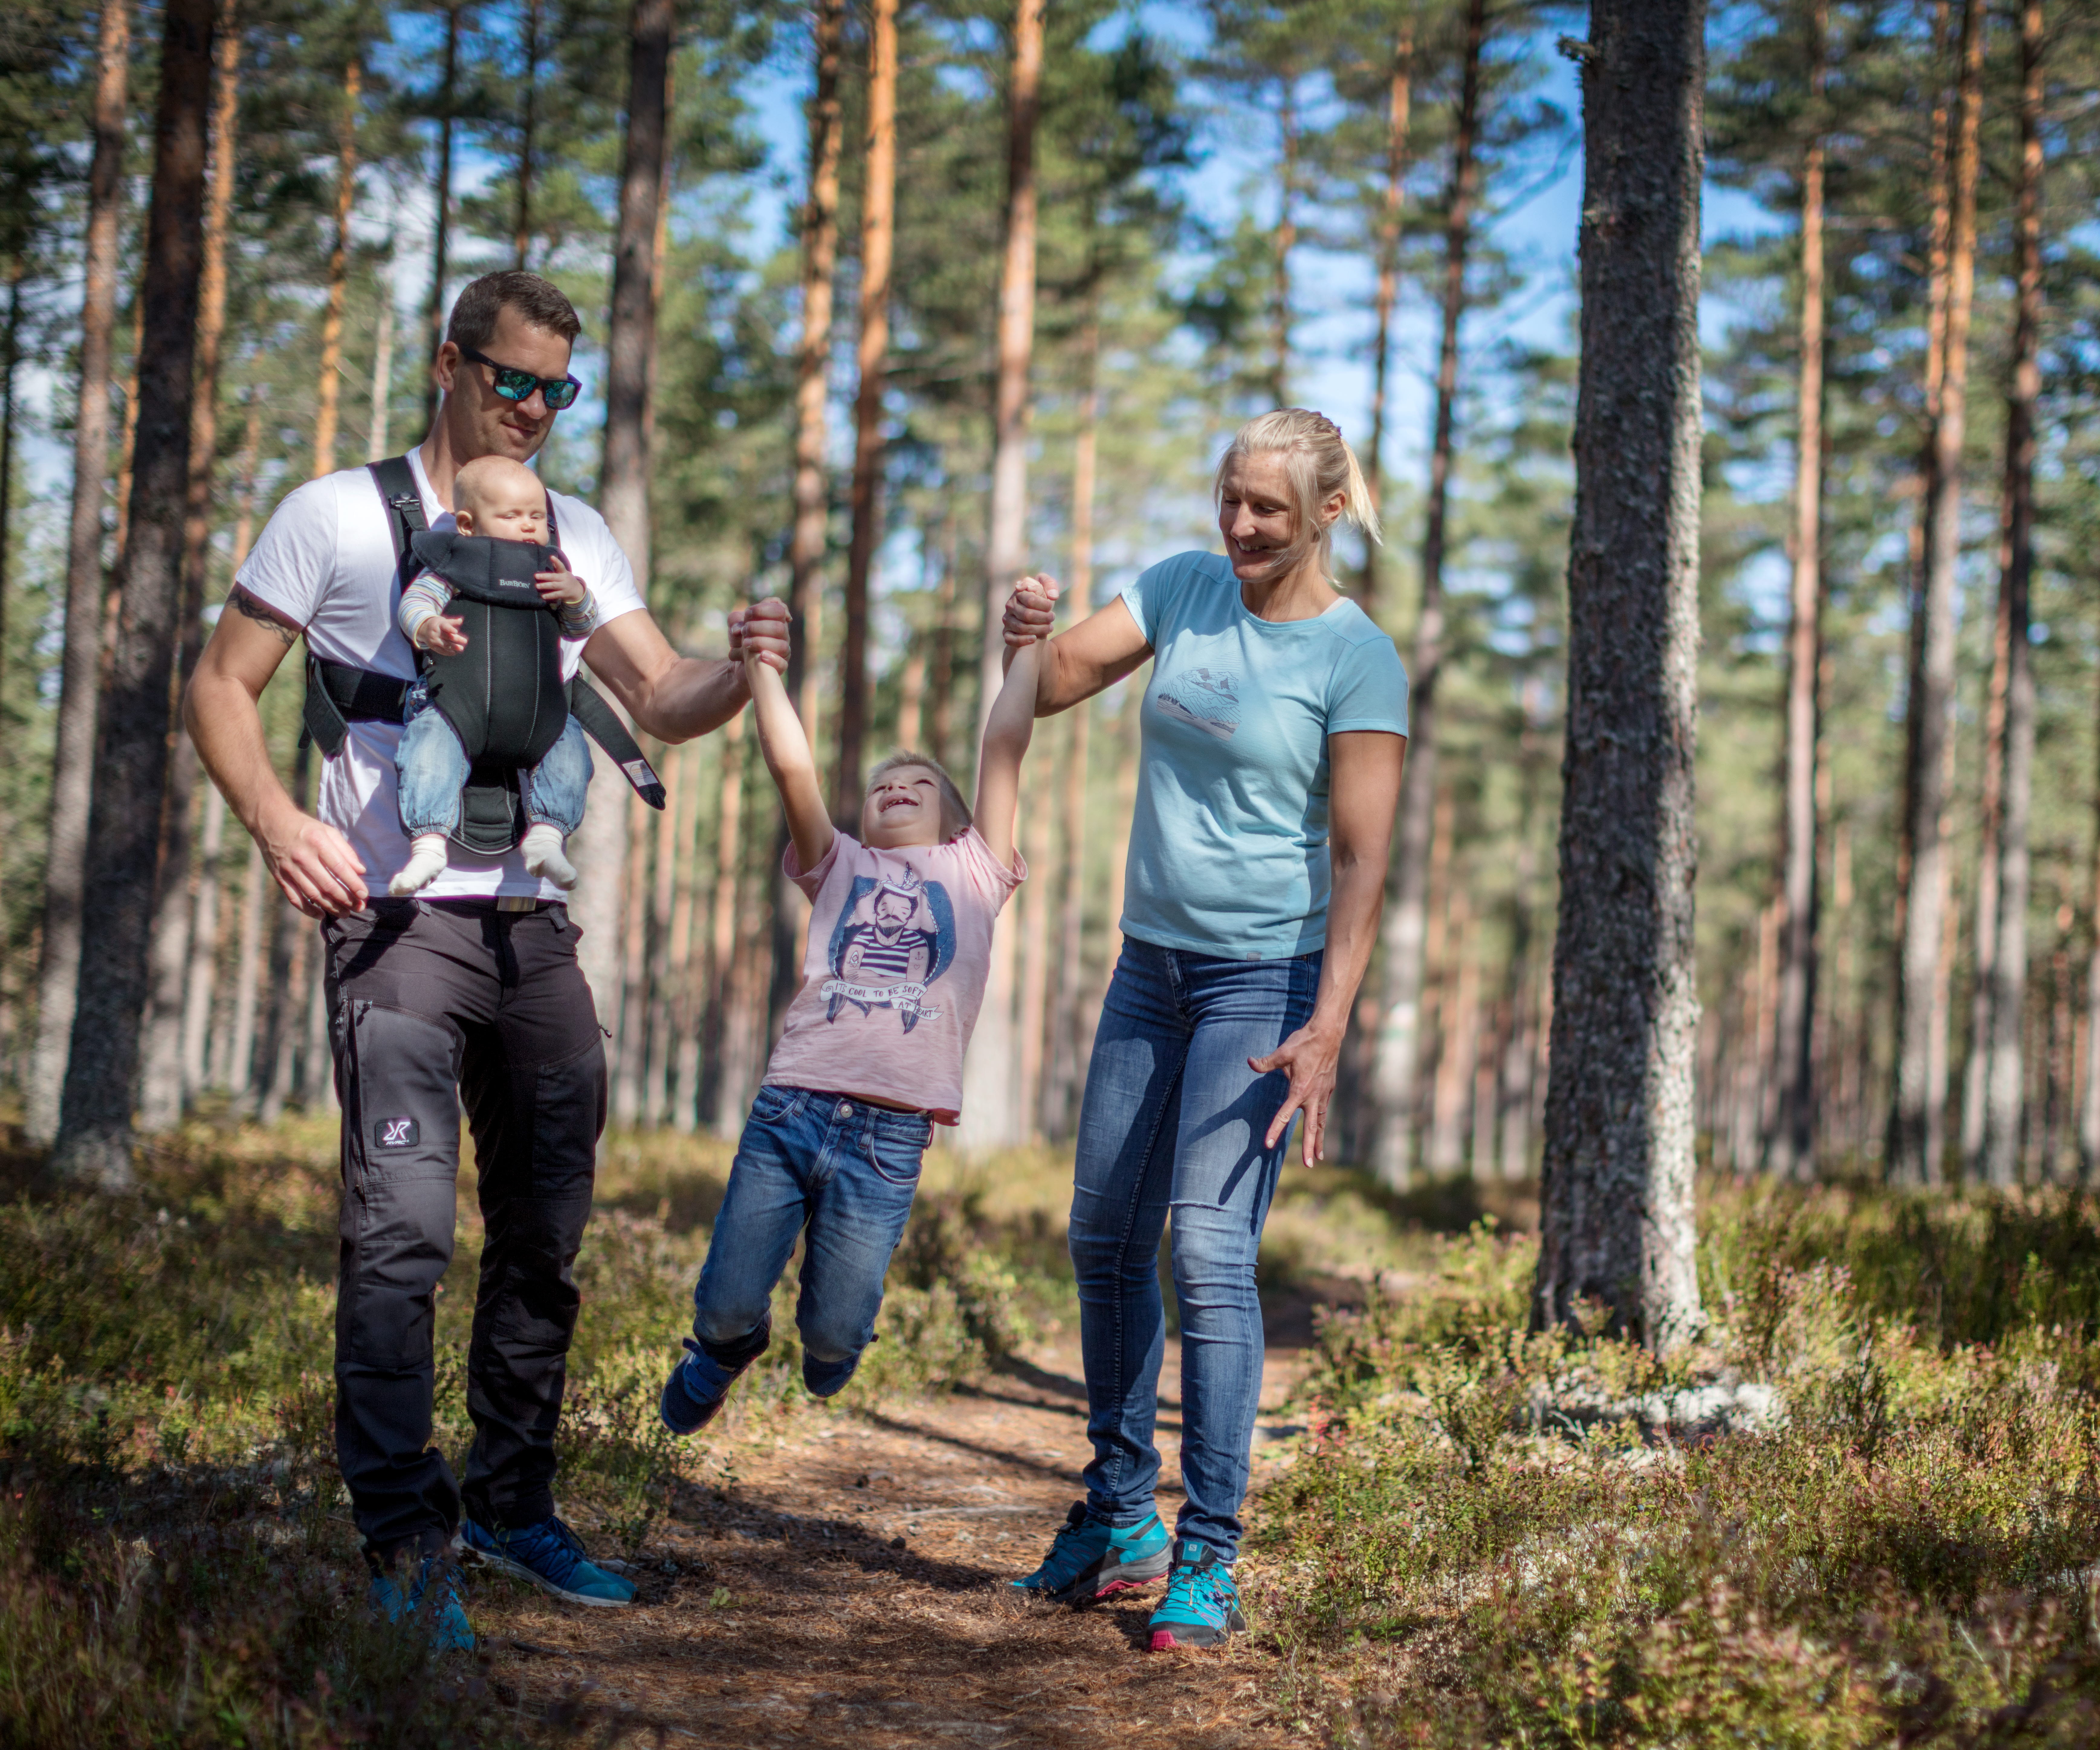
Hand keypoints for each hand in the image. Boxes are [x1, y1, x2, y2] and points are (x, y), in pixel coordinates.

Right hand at [260, 802, 368, 917]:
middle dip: (345, 899)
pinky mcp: (280, 877)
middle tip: (358, 908)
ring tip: (344, 913)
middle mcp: (303, 857)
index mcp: (318, 842)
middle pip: (328, 885)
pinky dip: (308, 910)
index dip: (353, 883)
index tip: (364, 894)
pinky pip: (295, 898)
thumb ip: (345, 850)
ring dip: (331, 907)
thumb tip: (360, 870)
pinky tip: (321, 914)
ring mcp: (289, 869)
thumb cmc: (305, 828)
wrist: (270, 822)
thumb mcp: (327, 831)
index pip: (340, 868)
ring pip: (313, 895)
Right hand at [415, 614, 468, 654]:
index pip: (445, 627)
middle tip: (465, 641)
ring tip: (461, 648)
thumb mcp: (443, 621)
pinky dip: (447, 652)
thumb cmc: (437, 624)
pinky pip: (440, 650)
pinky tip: (454, 653)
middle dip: (457, 639)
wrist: (423, 629)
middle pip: (448, 637)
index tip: (456, 632)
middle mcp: (436, 632)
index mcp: (439, 625)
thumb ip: (452, 622)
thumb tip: (461, 620)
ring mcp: (434, 640)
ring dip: (454, 647)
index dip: (450, 629)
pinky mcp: (432, 646)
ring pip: (445, 644)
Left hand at [534, 562, 586, 606]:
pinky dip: (549, 595)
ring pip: (553, 586)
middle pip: (554, 577)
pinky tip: (543, 596)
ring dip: (545, 585)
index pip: (561, 566)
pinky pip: (555, 594)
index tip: (551, 557)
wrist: (577, 591)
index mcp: (564, 572)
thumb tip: (551, 557)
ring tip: (537, 586)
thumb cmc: (567, 580)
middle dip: (544, 576)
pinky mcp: (563, 594)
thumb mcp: (564, 573)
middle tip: (536, 576)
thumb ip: (557, 567)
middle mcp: (564, 579)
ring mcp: (564, 587)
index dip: (556, 561)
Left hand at [731, 596, 791, 673]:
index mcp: (775, 621)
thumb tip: (739, 629)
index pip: (779, 610)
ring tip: (745, 644)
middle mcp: (782, 635)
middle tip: (744, 630)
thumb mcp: (735, 627)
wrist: (738, 664)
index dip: (763, 609)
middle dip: (759, 627)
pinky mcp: (780, 666)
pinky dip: (773, 659)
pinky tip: (761, 656)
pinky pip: (782, 664)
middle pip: (780, 627)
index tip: (748, 613)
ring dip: (761, 642)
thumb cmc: (740, 642)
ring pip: (782, 646)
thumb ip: (735, 620)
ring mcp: (783, 651)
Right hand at [1002, 574, 1058, 647]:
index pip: (1031, 600)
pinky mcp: (1006, 633)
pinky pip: (1011, 639)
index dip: (1044, 605)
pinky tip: (1034, 638)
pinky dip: (1023, 640)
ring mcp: (1007, 620)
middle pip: (1027, 615)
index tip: (1051, 607)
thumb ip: (1049, 584)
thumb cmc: (1041, 603)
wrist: (1034, 621)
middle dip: (1043, 618)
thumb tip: (1052, 596)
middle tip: (1052, 617)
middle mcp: (1010, 606)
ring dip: (1039, 629)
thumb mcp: (1046, 591)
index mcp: (1018, 593)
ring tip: (1049, 628)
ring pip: (1021, 627)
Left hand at [1249, 1021, 1343, 1167]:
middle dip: (1309, 1147)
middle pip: (1311, 1127)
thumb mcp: (1283, 1052)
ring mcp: (1323, 1094)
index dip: (1275, 1130)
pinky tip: (1321, 1132)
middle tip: (1309, 1165)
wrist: (1328, 1034)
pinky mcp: (1328, 1089)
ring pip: (1320, 1123)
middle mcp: (1313, 1096)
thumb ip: (1266, 1062)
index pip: (1285, 1114)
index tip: (1268, 1145)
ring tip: (1318, 1158)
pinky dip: (1322, 1125)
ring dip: (1319, 1141)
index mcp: (1299, 1089)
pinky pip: (1324, 1112)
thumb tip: (1249, 1062)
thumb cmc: (1304, 1042)